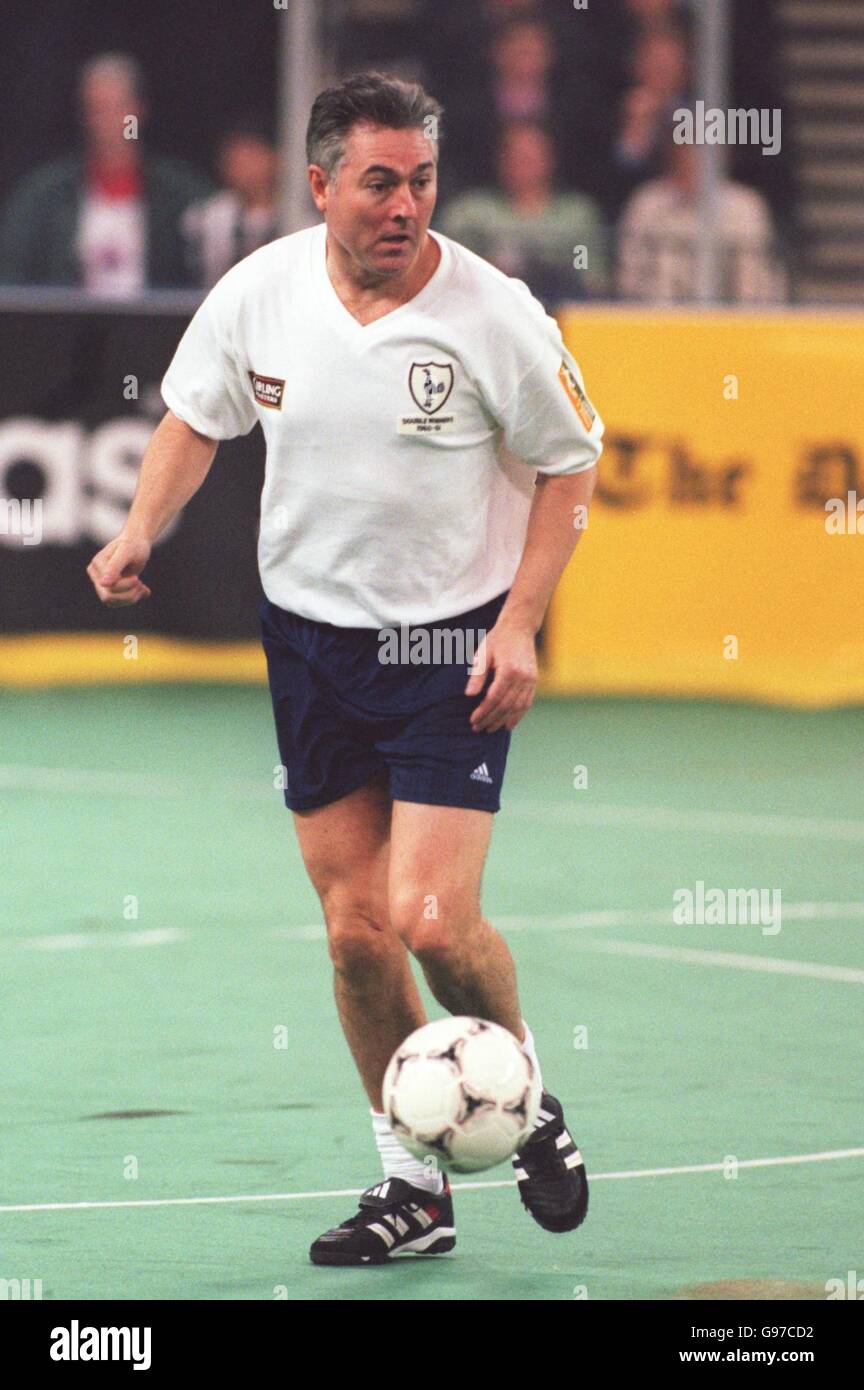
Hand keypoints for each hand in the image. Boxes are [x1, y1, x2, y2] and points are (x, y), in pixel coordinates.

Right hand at [87, 534, 151, 606]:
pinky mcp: (110, 589)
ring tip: (142, 586)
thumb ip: (115, 566)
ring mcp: (101, 583)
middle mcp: (96, 575)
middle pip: (108, 597)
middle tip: (140, 583)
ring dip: (132, 596)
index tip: (137, 577)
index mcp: (96, 566)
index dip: (126, 585)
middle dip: (128, 593)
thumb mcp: (126, 552)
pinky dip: (133, 598)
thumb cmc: (133, 545)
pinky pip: (118, 603)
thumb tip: (103, 583)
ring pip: (113, 602)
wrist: (137, 543)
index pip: (110, 587)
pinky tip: (142, 589)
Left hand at [464, 618, 537, 732]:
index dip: (483, 711)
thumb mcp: (483, 654)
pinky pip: (527, 703)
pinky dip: (518, 715)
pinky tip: (508, 724)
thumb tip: (469, 695)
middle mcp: (523, 677)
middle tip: (478, 728)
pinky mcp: (534, 681)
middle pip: (506, 705)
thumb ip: (477, 675)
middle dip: (491, 719)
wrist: (519, 627)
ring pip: (518, 707)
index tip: (473, 720)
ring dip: (504, 720)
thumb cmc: (498, 639)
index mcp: (509, 670)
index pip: (494, 697)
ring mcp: (531, 680)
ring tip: (490, 729)